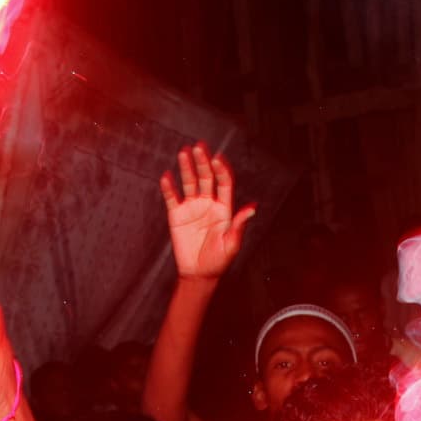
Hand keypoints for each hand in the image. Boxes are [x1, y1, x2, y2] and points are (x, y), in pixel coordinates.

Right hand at [163, 143, 254, 280]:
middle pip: (206, 178)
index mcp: (224, 208)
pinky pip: (172, 198)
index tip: (218, 158)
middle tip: (199, 147)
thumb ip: (239, 224)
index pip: (224, 183)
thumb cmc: (219, 261)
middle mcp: (208, 204)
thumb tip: (253, 207)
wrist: (199, 274)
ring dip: (186, 168)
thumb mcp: (232, 244)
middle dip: (203, 162)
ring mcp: (192, 208)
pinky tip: (167, 176)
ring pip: (189, 183)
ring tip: (184, 153)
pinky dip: (169, 188)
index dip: (221, 170)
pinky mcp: (177, 215)